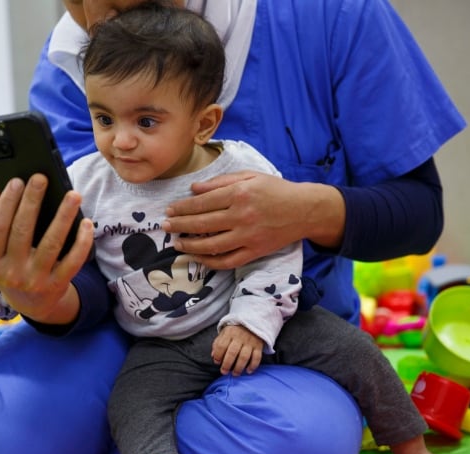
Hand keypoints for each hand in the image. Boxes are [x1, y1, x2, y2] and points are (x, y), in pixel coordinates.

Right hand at [0, 174, 94, 323]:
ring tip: (73, 194)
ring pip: (51, 244)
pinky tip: (85, 222)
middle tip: (42, 177)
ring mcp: (34, 282)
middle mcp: (10, 274)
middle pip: (22, 232)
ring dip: (63, 216)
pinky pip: (72, 261)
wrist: (33, 304)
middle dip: (32, 202)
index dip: (6, 203)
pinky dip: (81, 241)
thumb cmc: (13, 265)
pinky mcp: (57, 286)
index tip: (17, 180)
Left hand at [163, 171, 345, 269]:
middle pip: (202, 223)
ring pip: (211, 245)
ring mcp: (248, 236)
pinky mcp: (255, 251)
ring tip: (177, 243)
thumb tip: (194, 189)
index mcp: (239, 193)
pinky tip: (198, 257)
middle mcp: (242, 215)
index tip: (170, 210)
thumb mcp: (250, 176)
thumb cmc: (276, 190)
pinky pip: (227, 261)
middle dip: (179, 225)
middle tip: (165, 226)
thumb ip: (221, 182)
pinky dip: (210, 261)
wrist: (304, 210)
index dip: (182, 208)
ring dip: (190, 245)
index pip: (202, 203)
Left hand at [211, 324, 263, 375]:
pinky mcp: (259, 346)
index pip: (221, 345)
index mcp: (229, 333)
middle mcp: (240, 337)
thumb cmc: (235, 330)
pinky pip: (257, 357)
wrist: (253, 321)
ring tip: (235, 374)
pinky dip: (253, 366)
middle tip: (224, 372)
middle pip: (232, 353)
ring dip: (239, 367)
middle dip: (227, 365)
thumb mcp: (225, 332)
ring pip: (244, 357)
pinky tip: (248, 371)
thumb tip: (213, 356)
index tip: (217, 362)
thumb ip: (218, 343)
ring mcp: (250, 341)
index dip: (218, 355)